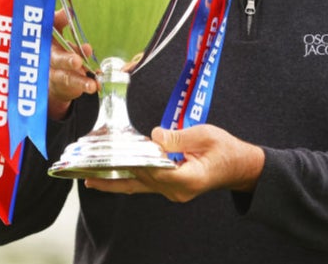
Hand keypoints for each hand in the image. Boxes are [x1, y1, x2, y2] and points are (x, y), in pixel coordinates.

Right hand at [48, 9, 96, 119]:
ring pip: (66, 78)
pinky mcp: (65, 88)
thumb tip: (68, 12)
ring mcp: (55, 77)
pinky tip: (96, 85)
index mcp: (44, 43)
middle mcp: (47, 61)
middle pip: (55, 60)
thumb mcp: (55, 32)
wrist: (50, 78)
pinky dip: (87, 86)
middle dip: (66, 60)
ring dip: (80, 81)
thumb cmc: (55, 49)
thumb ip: (60, 21)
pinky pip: (76, 88)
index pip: (45, 33)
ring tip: (92, 84)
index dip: (54, 26)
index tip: (66, 17)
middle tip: (77, 61)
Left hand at [84, 124, 265, 201]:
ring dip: (116, 181)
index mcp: (188, 178)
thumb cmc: (226, 149)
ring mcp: (174, 192)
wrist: (240, 166)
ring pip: (140, 186)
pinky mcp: (172, 187)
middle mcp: (177, 190)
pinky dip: (130, 179)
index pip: (155, 171)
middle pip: (141, 182)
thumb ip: (179, 137)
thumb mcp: (206, 135)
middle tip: (88, 174)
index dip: (135, 162)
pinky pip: (146, 184)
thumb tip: (155, 136)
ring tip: (92, 179)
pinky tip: (114, 176)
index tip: (115, 155)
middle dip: (114, 176)